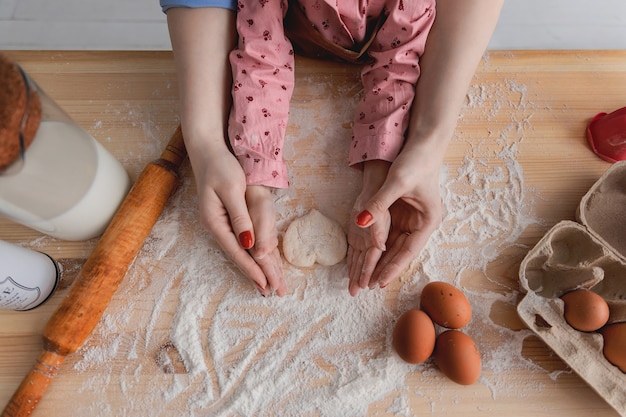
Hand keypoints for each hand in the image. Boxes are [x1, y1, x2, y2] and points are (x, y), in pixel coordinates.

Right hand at [189, 142, 285, 295]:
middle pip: (239, 255)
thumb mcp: (232, 190)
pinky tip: (259, 263)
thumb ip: (240, 218)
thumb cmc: (220, 167)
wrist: (208, 150)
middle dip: (256, 274)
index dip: (252, 268)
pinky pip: (243, 241)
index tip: (266, 283)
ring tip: (267, 284)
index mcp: (215, 222)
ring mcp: (222, 223)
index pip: (237, 251)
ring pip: (242, 250)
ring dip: (256, 266)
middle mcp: (217, 227)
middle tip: (272, 291)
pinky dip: (253, 253)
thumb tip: (248, 244)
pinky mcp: (228, 218)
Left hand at [351, 150, 442, 292]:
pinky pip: (388, 233)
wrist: (423, 143)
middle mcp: (421, 224)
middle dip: (384, 269)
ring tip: (365, 277)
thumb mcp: (396, 183)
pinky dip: (377, 245)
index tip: (380, 283)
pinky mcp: (401, 212)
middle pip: (400, 252)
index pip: (408, 252)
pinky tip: (367, 257)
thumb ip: (378, 204)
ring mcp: (411, 219)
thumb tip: (360, 222)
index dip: (393, 268)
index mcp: (427, 222)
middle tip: (367, 286)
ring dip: (380, 260)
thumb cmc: (415, 161)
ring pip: (393, 245)